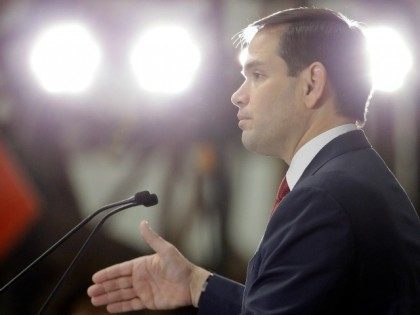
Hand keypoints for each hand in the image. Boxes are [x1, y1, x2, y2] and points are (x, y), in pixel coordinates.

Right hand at [87, 220, 210, 312]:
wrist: (192, 284)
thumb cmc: (180, 266)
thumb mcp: (165, 250)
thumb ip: (152, 238)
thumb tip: (143, 222)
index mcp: (142, 265)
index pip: (121, 269)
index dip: (107, 273)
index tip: (95, 277)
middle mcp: (141, 277)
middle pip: (118, 283)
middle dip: (104, 287)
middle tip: (90, 291)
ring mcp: (144, 290)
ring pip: (121, 294)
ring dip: (108, 297)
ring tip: (95, 300)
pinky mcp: (149, 301)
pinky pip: (131, 304)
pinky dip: (120, 306)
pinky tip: (109, 308)